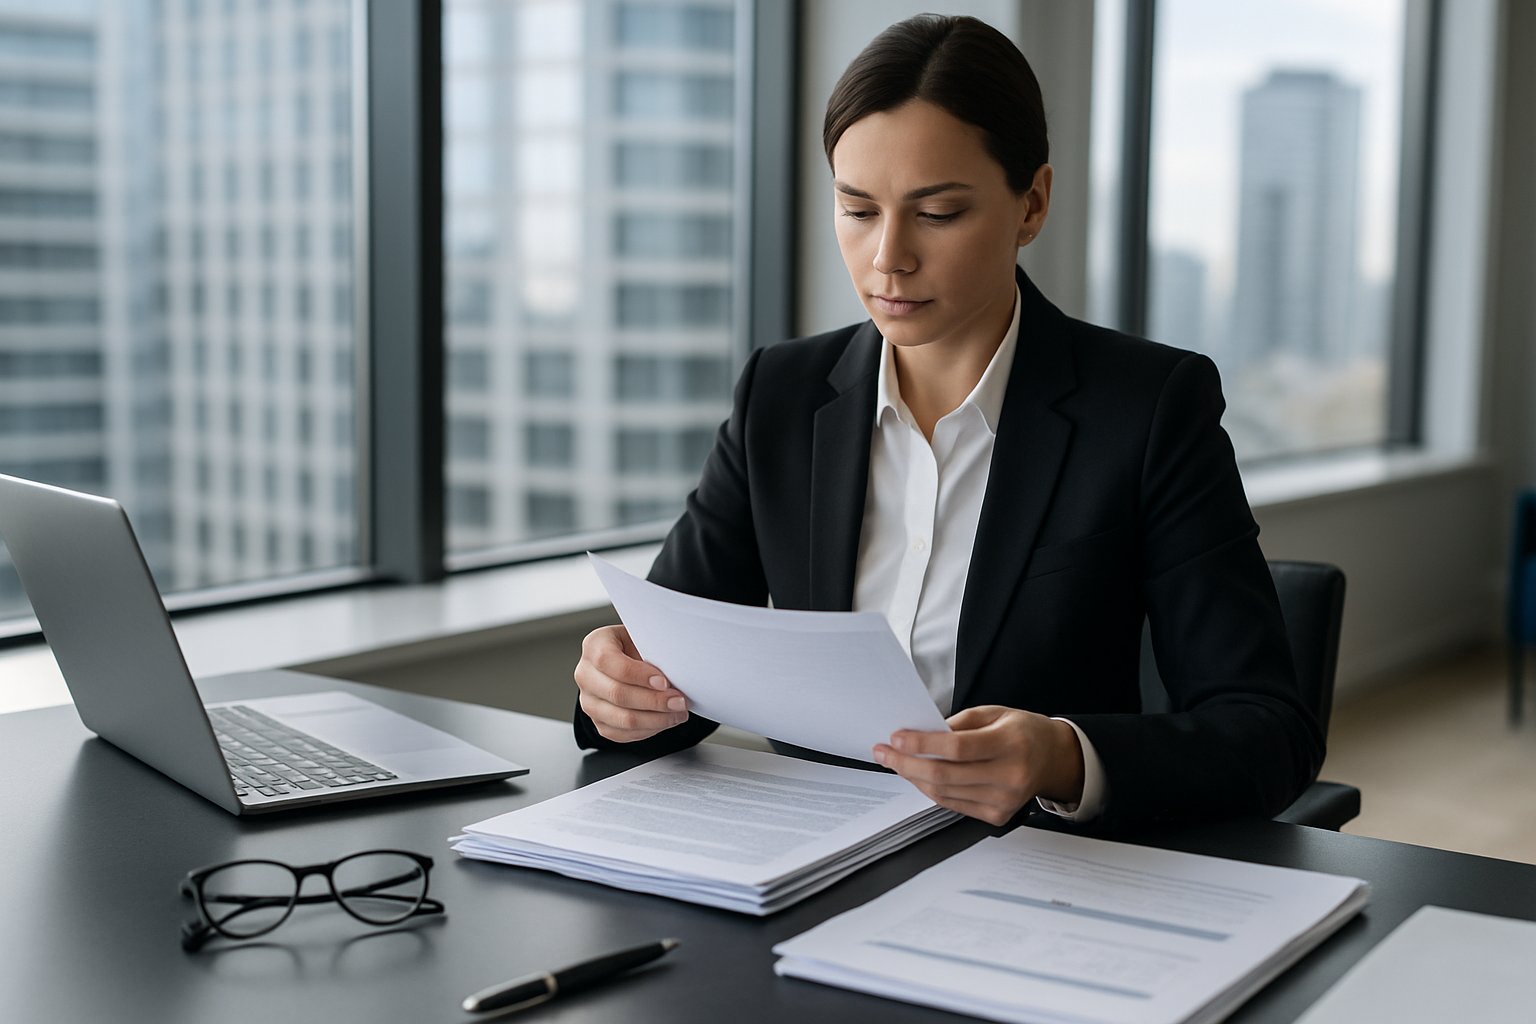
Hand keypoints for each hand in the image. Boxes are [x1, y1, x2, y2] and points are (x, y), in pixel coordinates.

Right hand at [574, 625, 689, 742]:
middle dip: (654, 701)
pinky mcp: (598, 722)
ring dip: (655, 719)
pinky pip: (623, 733)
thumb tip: (677, 670)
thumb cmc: (637, 647)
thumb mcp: (644, 637)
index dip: (638, 674)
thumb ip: (653, 650)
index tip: (664, 682)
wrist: (628, 661)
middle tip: (679, 701)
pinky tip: (664, 720)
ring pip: (622, 719)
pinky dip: (648, 730)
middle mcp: (586, 674)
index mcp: (595, 645)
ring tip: (677, 713)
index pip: (609, 661)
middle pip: (617, 694)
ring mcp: (589, 701)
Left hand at [872, 706, 1084, 825]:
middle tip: (883, 752)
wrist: (1053, 759)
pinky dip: (931, 790)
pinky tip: (918, 776)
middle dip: (906, 763)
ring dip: (913, 778)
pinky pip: (953, 804)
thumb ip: (958, 724)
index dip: (923, 744)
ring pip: (945, 793)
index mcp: (1011, 744)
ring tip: (895, 761)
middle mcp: (1010, 777)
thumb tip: (920, 734)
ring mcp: (1005, 801)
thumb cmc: (1021, 731)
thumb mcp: (994, 713)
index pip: (958, 748)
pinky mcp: (998, 816)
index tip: (896, 737)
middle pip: (946, 775)